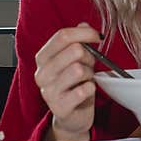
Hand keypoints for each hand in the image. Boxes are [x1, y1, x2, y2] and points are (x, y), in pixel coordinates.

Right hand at [34, 22, 100, 140]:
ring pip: (79, 69)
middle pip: (73, 50)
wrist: (74, 115)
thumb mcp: (78, 59)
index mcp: (43, 58)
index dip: (84, 33)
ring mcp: (48, 91)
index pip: (62, 36)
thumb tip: (84, 24)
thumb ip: (79, 41)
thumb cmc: (76, 83)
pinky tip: (87, 92)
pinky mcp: (59, 107)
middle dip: (89, 57)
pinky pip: (83, 90)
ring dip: (90, 74)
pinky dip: (91, 88)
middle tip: (90, 66)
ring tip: (86, 80)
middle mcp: (42, 73)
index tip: (98, 37)